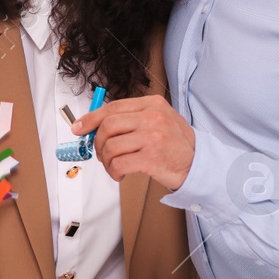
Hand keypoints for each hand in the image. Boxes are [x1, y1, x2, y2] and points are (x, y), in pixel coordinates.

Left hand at [73, 95, 195, 189]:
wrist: (199, 164)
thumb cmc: (176, 143)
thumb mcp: (159, 119)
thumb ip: (132, 117)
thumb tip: (96, 124)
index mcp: (152, 104)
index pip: (112, 107)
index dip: (91, 118)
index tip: (78, 128)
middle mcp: (152, 118)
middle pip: (107, 126)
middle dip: (97, 142)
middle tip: (100, 153)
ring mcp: (152, 137)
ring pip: (110, 146)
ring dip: (106, 160)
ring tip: (113, 165)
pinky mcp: (151, 158)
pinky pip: (118, 164)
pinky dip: (113, 171)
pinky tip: (119, 173)